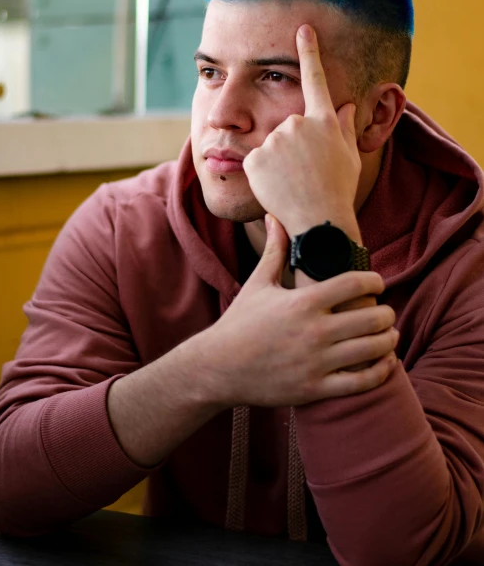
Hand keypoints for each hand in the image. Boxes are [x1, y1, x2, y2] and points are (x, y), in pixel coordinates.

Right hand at [200, 216, 397, 407]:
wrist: (218, 367)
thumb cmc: (239, 323)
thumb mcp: (257, 284)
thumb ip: (274, 250)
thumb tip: (274, 217)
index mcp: (303, 301)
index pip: (355, 283)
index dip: (374, 281)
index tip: (377, 283)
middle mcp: (314, 331)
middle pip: (372, 317)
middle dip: (386, 313)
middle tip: (385, 312)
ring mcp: (316, 362)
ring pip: (373, 349)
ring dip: (388, 340)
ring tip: (388, 334)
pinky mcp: (316, 389)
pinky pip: (362, 382)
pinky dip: (381, 371)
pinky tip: (385, 362)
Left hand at [243, 24, 360, 239]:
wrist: (318, 222)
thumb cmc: (337, 191)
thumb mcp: (348, 158)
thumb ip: (345, 128)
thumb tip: (348, 105)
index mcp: (324, 121)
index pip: (315, 79)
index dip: (309, 52)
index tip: (303, 28)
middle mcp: (298, 124)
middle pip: (287, 125)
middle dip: (291, 144)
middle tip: (304, 171)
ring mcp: (275, 140)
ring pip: (270, 144)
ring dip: (277, 160)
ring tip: (291, 182)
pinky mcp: (256, 157)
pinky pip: (255, 161)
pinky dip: (262, 173)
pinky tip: (276, 186)